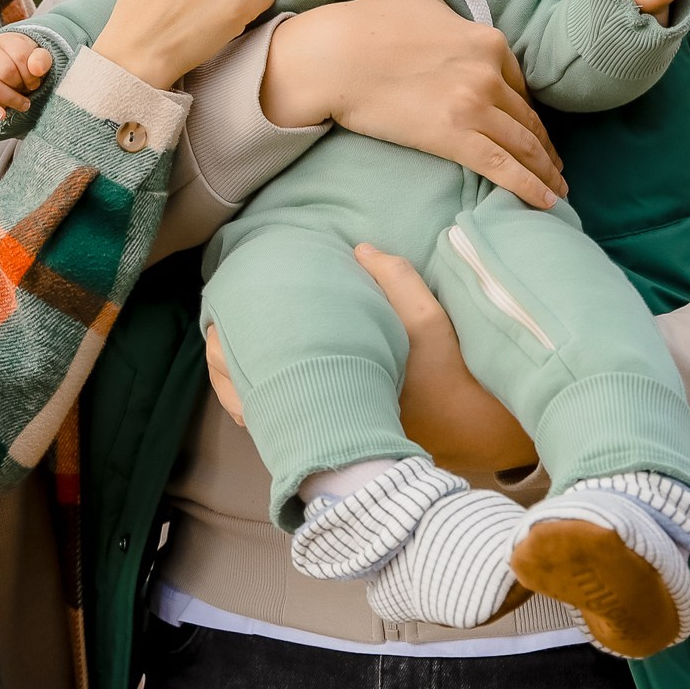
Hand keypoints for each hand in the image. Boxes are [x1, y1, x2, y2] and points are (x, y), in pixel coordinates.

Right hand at [0, 32, 51, 119]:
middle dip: (21, 86)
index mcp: (7, 41)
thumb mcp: (37, 56)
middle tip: (28, 91)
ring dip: (10, 100)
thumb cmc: (25, 61)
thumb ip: (42, 59)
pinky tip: (2, 116)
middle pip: (5, 72)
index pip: (20, 56)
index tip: (36, 82)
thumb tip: (37, 69)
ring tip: (23, 104)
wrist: (5, 61)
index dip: (31, 74)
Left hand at [202, 247, 538, 478]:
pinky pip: (289, 425)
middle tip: (211, 339)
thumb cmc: (453, 375)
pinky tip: (264, 382)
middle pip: (253, 400)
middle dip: (227, 371)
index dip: (231, 353)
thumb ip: (396, 280)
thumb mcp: (430, 320)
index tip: (215, 327)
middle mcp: (326, 415)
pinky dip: (270, 405)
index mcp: (336, 384)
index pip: (264, 375)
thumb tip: (358, 250)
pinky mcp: (340, 439)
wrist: (478, 430)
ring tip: (226, 358)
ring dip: (246, 388)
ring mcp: (331, 432)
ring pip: (266, 415)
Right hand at [259, 0, 566, 207]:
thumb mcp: (422, 0)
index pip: (519, 83)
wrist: (332, 55)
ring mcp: (474, 106)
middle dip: (544, 145)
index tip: (533, 129)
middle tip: (555, 166)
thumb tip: (456, 25)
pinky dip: (530, 187)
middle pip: (526, 117)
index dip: (528, 110)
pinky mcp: (454, 137)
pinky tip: (546, 201)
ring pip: (523, 145)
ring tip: (556, 188)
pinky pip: (504, 168)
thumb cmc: (366, 24)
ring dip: (544, 170)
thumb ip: (453, 17)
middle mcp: (489, 73)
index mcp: (487, 41)